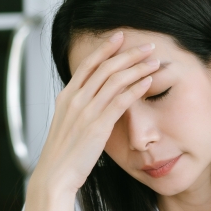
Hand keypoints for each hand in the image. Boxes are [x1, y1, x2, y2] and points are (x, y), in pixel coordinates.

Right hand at [30, 31, 158, 195]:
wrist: (55, 174)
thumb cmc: (66, 153)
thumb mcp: (70, 124)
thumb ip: (82, 109)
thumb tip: (95, 99)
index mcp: (67, 96)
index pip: (88, 64)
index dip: (105, 48)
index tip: (120, 36)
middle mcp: (75, 99)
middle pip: (104, 68)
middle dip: (128, 53)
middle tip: (148, 45)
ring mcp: (86, 111)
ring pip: (114, 80)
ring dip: (137, 67)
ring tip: (154, 60)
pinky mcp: (97, 126)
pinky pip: (120, 101)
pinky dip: (135, 88)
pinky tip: (149, 81)